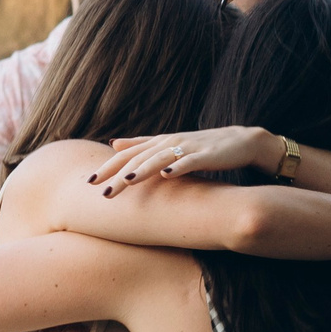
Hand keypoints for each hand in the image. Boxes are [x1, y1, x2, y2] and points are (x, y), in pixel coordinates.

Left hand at [92, 127, 274, 192]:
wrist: (242, 141)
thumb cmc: (203, 146)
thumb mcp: (169, 144)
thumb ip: (142, 143)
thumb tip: (114, 142)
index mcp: (159, 142)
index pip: (128, 154)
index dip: (108, 166)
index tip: (89, 182)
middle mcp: (170, 142)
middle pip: (139, 158)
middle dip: (119, 173)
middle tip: (100, 190)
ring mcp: (189, 147)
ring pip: (160, 158)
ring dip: (142, 170)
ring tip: (126, 181)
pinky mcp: (208, 155)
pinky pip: (191, 161)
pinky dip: (178, 166)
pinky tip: (167, 174)